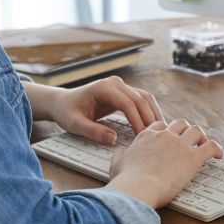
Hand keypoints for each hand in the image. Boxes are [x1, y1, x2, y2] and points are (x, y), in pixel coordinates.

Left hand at [48, 75, 163, 145]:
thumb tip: (113, 139)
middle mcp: (115, 83)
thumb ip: (93, 132)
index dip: (137, 121)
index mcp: (103, 88)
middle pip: (141, 99)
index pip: (128, 103)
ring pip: (145, 98)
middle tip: (157, 138)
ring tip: (161, 132)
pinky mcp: (124, 93)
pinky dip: (149, 112)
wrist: (63, 102)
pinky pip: (142, 100)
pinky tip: (154, 125)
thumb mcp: (74, 124)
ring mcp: (121, 86)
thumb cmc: (67, 112)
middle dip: (149, 118)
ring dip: (153, 114)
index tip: (142, 137)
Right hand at [107, 119, 223, 207]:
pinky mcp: (192, 158)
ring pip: (196, 131)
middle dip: (186, 130)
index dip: (167, 131)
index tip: (171, 138)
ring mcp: (179, 145)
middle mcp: (164, 136)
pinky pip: (210, 147)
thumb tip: (121, 152)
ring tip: (204, 145)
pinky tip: (219, 155)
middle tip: (190, 140)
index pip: (161, 125)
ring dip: (201, 137)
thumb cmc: (126, 181)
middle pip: (180, 124)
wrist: (137, 188)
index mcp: (147, 136)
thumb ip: (121, 155)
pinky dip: (216, 149)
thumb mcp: (117, 163)